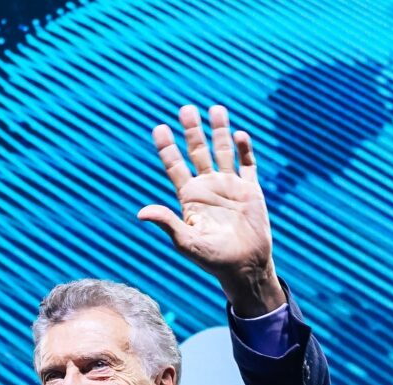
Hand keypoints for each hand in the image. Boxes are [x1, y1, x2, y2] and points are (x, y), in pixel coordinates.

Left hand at [140, 104, 286, 317]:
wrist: (244, 267)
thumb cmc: (212, 259)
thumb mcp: (186, 242)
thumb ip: (167, 223)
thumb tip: (141, 212)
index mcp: (190, 197)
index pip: (175, 166)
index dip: (166, 147)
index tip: (159, 128)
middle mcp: (208, 187)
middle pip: (198, 152)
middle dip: (192, 131)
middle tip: (186, 109)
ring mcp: (230, 186)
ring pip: (223, 151)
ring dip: (219, 131)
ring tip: (216, 109)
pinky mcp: (250, 191)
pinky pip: (248, 165)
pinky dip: (245, 150)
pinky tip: (240, 135)